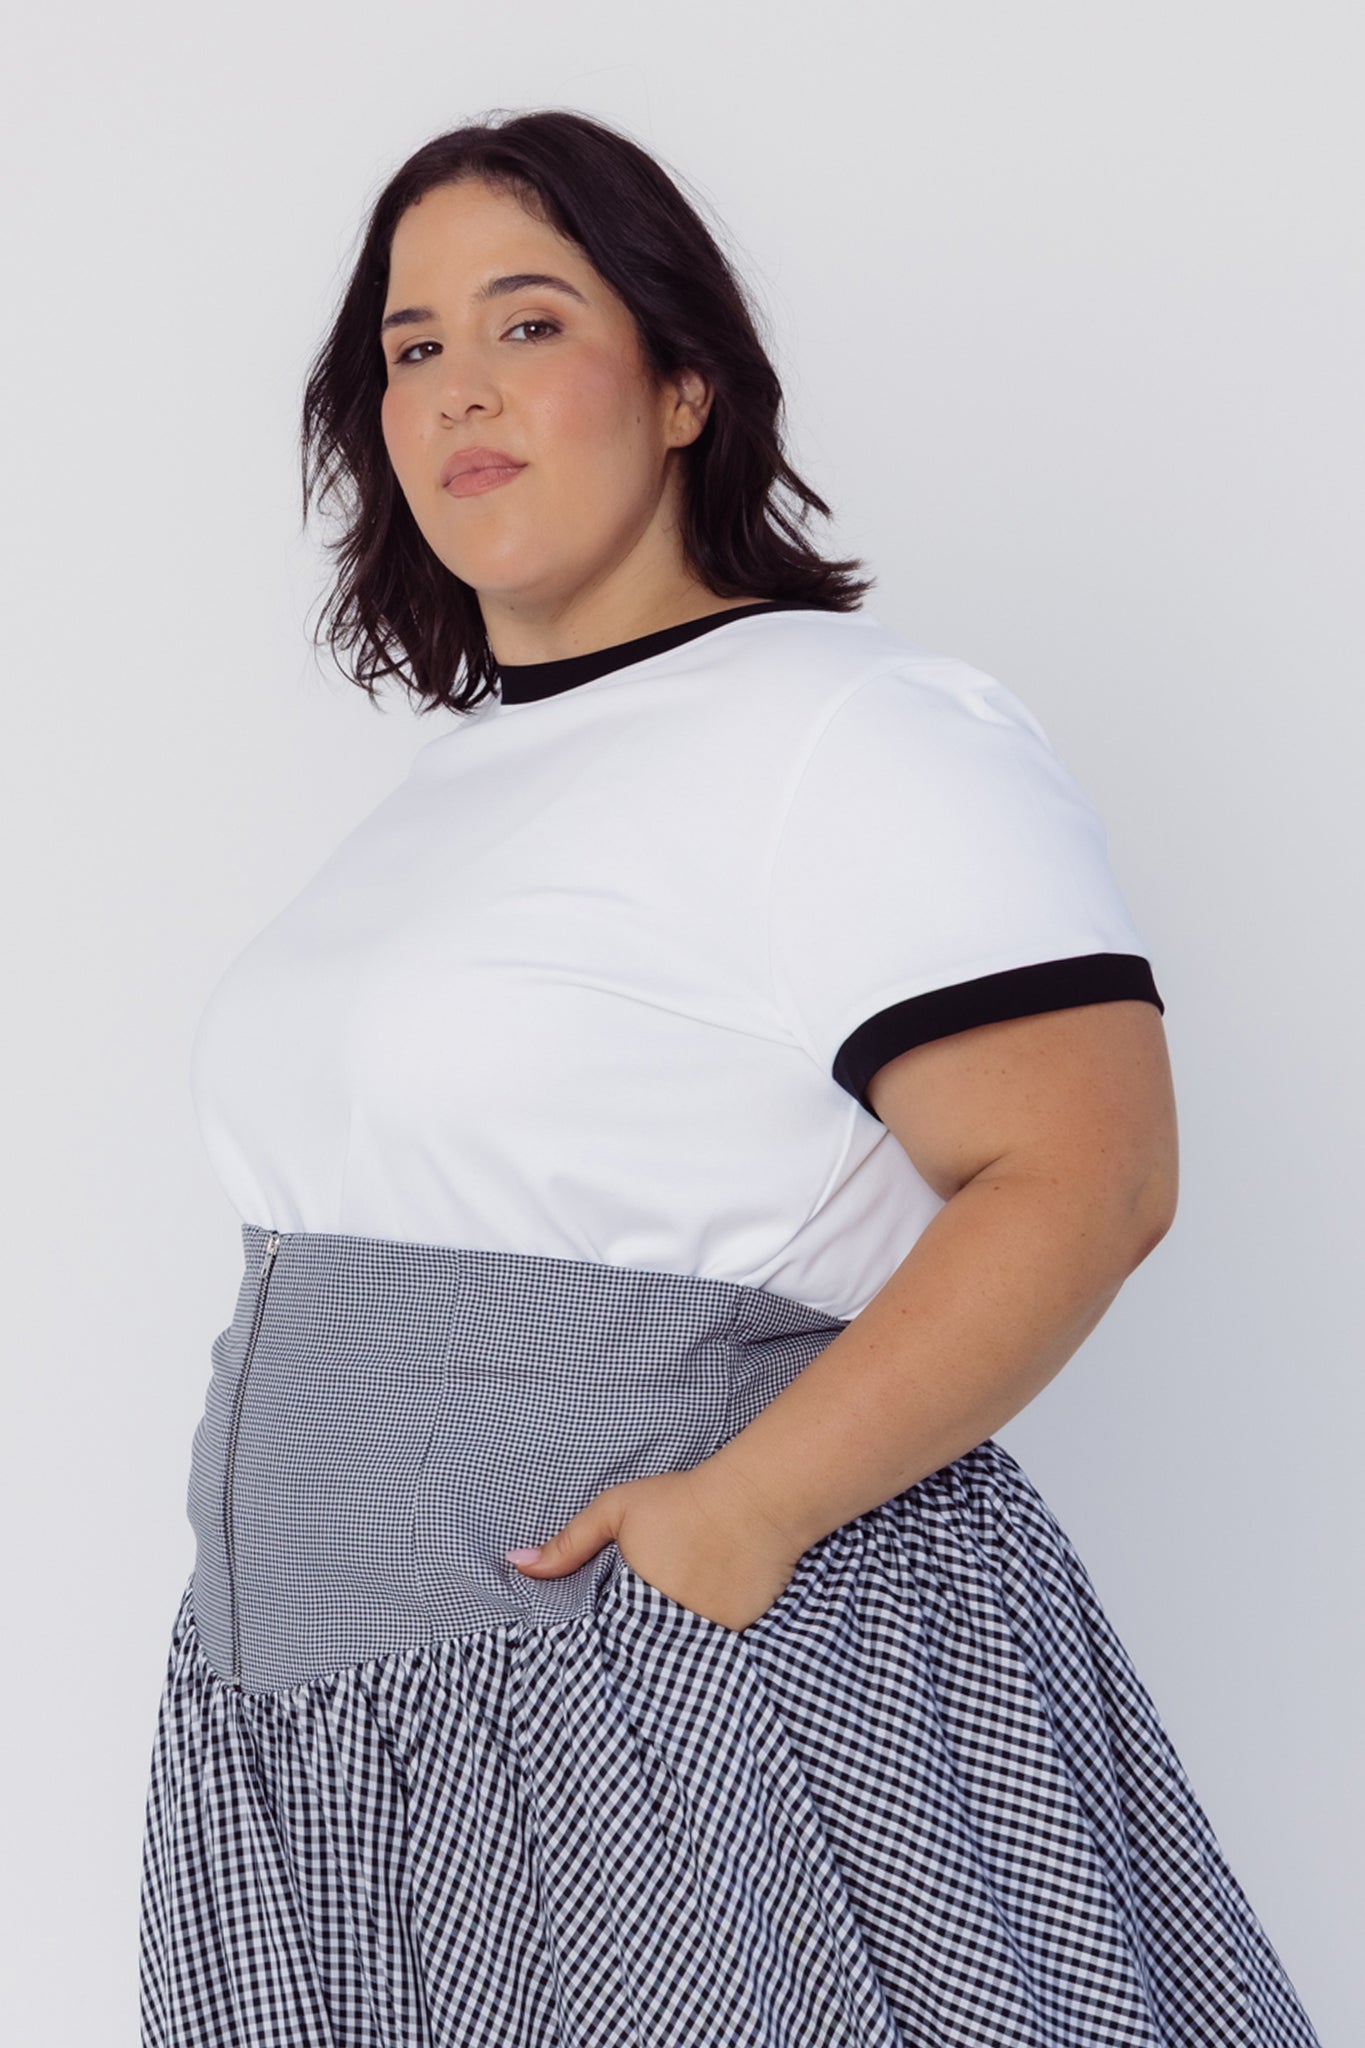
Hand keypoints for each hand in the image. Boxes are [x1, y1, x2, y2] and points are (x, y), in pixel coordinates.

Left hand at [505, 1461, 804, 1633]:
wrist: (754, 1500)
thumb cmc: (681, 1500)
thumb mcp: (616, 1511)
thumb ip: (568, 1543)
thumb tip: (516, 1563)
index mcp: (632, 1601)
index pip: (605, 1642)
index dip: (602, 1641)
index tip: (597, 1642)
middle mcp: (666, 1626)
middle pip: (639, 1652)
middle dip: (634, 1649)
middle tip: (636, 1636)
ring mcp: (705, 1633)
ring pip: (676, 1653)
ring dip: (669, 1647)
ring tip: (669, 1629)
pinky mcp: (737, 1633)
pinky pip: (712, 1647)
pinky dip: (706, 1638)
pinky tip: (706, 1613)